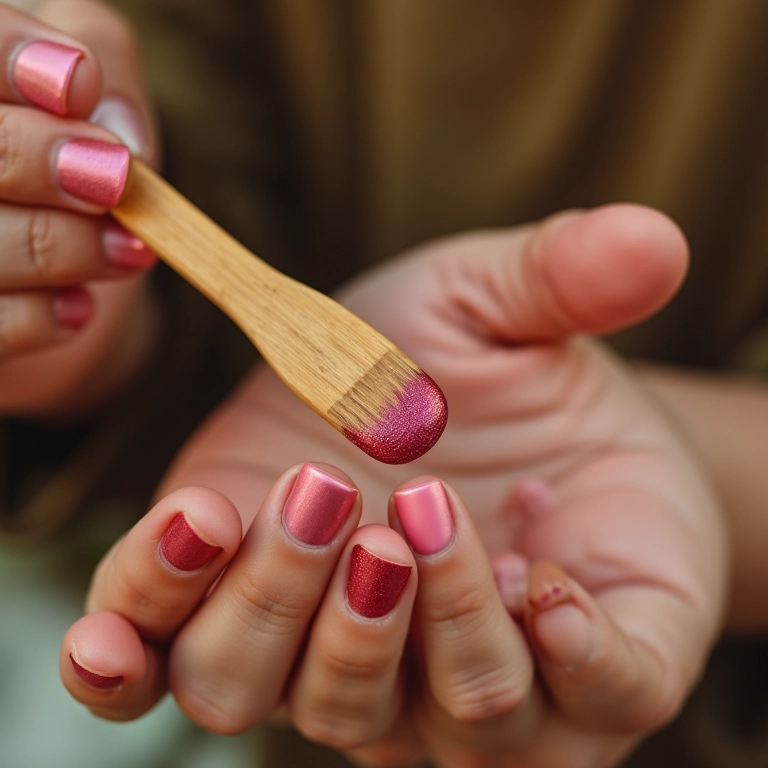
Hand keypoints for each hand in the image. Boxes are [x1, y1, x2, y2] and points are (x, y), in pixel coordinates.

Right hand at [0, 0, 157, 414]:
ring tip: (126, 250)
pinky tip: (78, 307)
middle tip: (115, 178)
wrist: (65, 275)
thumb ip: (100, 55)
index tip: (77, 84)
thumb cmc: (74, 159)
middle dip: (39, 159)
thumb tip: (111, 130)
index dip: (4, 58)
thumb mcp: (92, 81)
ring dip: (61, 246)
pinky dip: (42, 318)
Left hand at [62, 205, 726, 765]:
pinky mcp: (249, 624)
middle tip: (404, 503)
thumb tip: (652, 238)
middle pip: (451, 715)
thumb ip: (573, 287)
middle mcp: (474, 669)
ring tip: (310, 492)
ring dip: (298, 613)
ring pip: (323, 709)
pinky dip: (144, 651)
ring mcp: (360, 665)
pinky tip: (131, 599)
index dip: (586, 662)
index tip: (544, 580)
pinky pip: (184, 680)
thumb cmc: (505, 366)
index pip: (605, 693)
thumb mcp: (517, 310)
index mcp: (579, 608)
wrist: (441, 395)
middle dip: (417, 618)